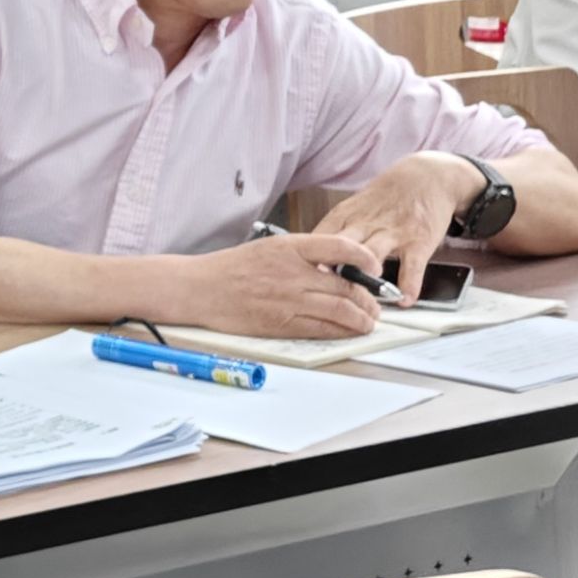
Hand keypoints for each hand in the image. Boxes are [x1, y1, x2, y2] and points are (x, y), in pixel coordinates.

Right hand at [172, 233, 385, 338]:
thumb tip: (334, 266)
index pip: (341, 246)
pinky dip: (341, 331)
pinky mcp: (282, 324)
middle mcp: (294, 273)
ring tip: (368, 321)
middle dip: (369, 298)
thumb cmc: (232, 268)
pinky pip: (321, 329)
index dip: (365, 257)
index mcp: (290, 247)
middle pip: (347, 285)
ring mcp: (289, 300)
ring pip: (340, 310)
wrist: (202, 289)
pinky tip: (349, 331)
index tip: (375, 265)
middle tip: (375, 303)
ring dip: (361, 318)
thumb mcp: (269, 247)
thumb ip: (302, 254)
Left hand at [314, 152, 480, 303]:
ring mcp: (394, 232)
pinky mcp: (419, 240)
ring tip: (361, 297)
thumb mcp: (355, 207)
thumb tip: (308, 259)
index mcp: (347, 215)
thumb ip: (335, 231)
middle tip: (322, 292)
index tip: (301, 279)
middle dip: (332, 269)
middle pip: (343, 247)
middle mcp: (367, 223)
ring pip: (374, 253)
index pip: (320, 237)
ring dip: (366, 274)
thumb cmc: (386, 198)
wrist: (428, 176)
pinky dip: (409, 283)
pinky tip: (404, 298)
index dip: (309, 259)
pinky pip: (412, 264)